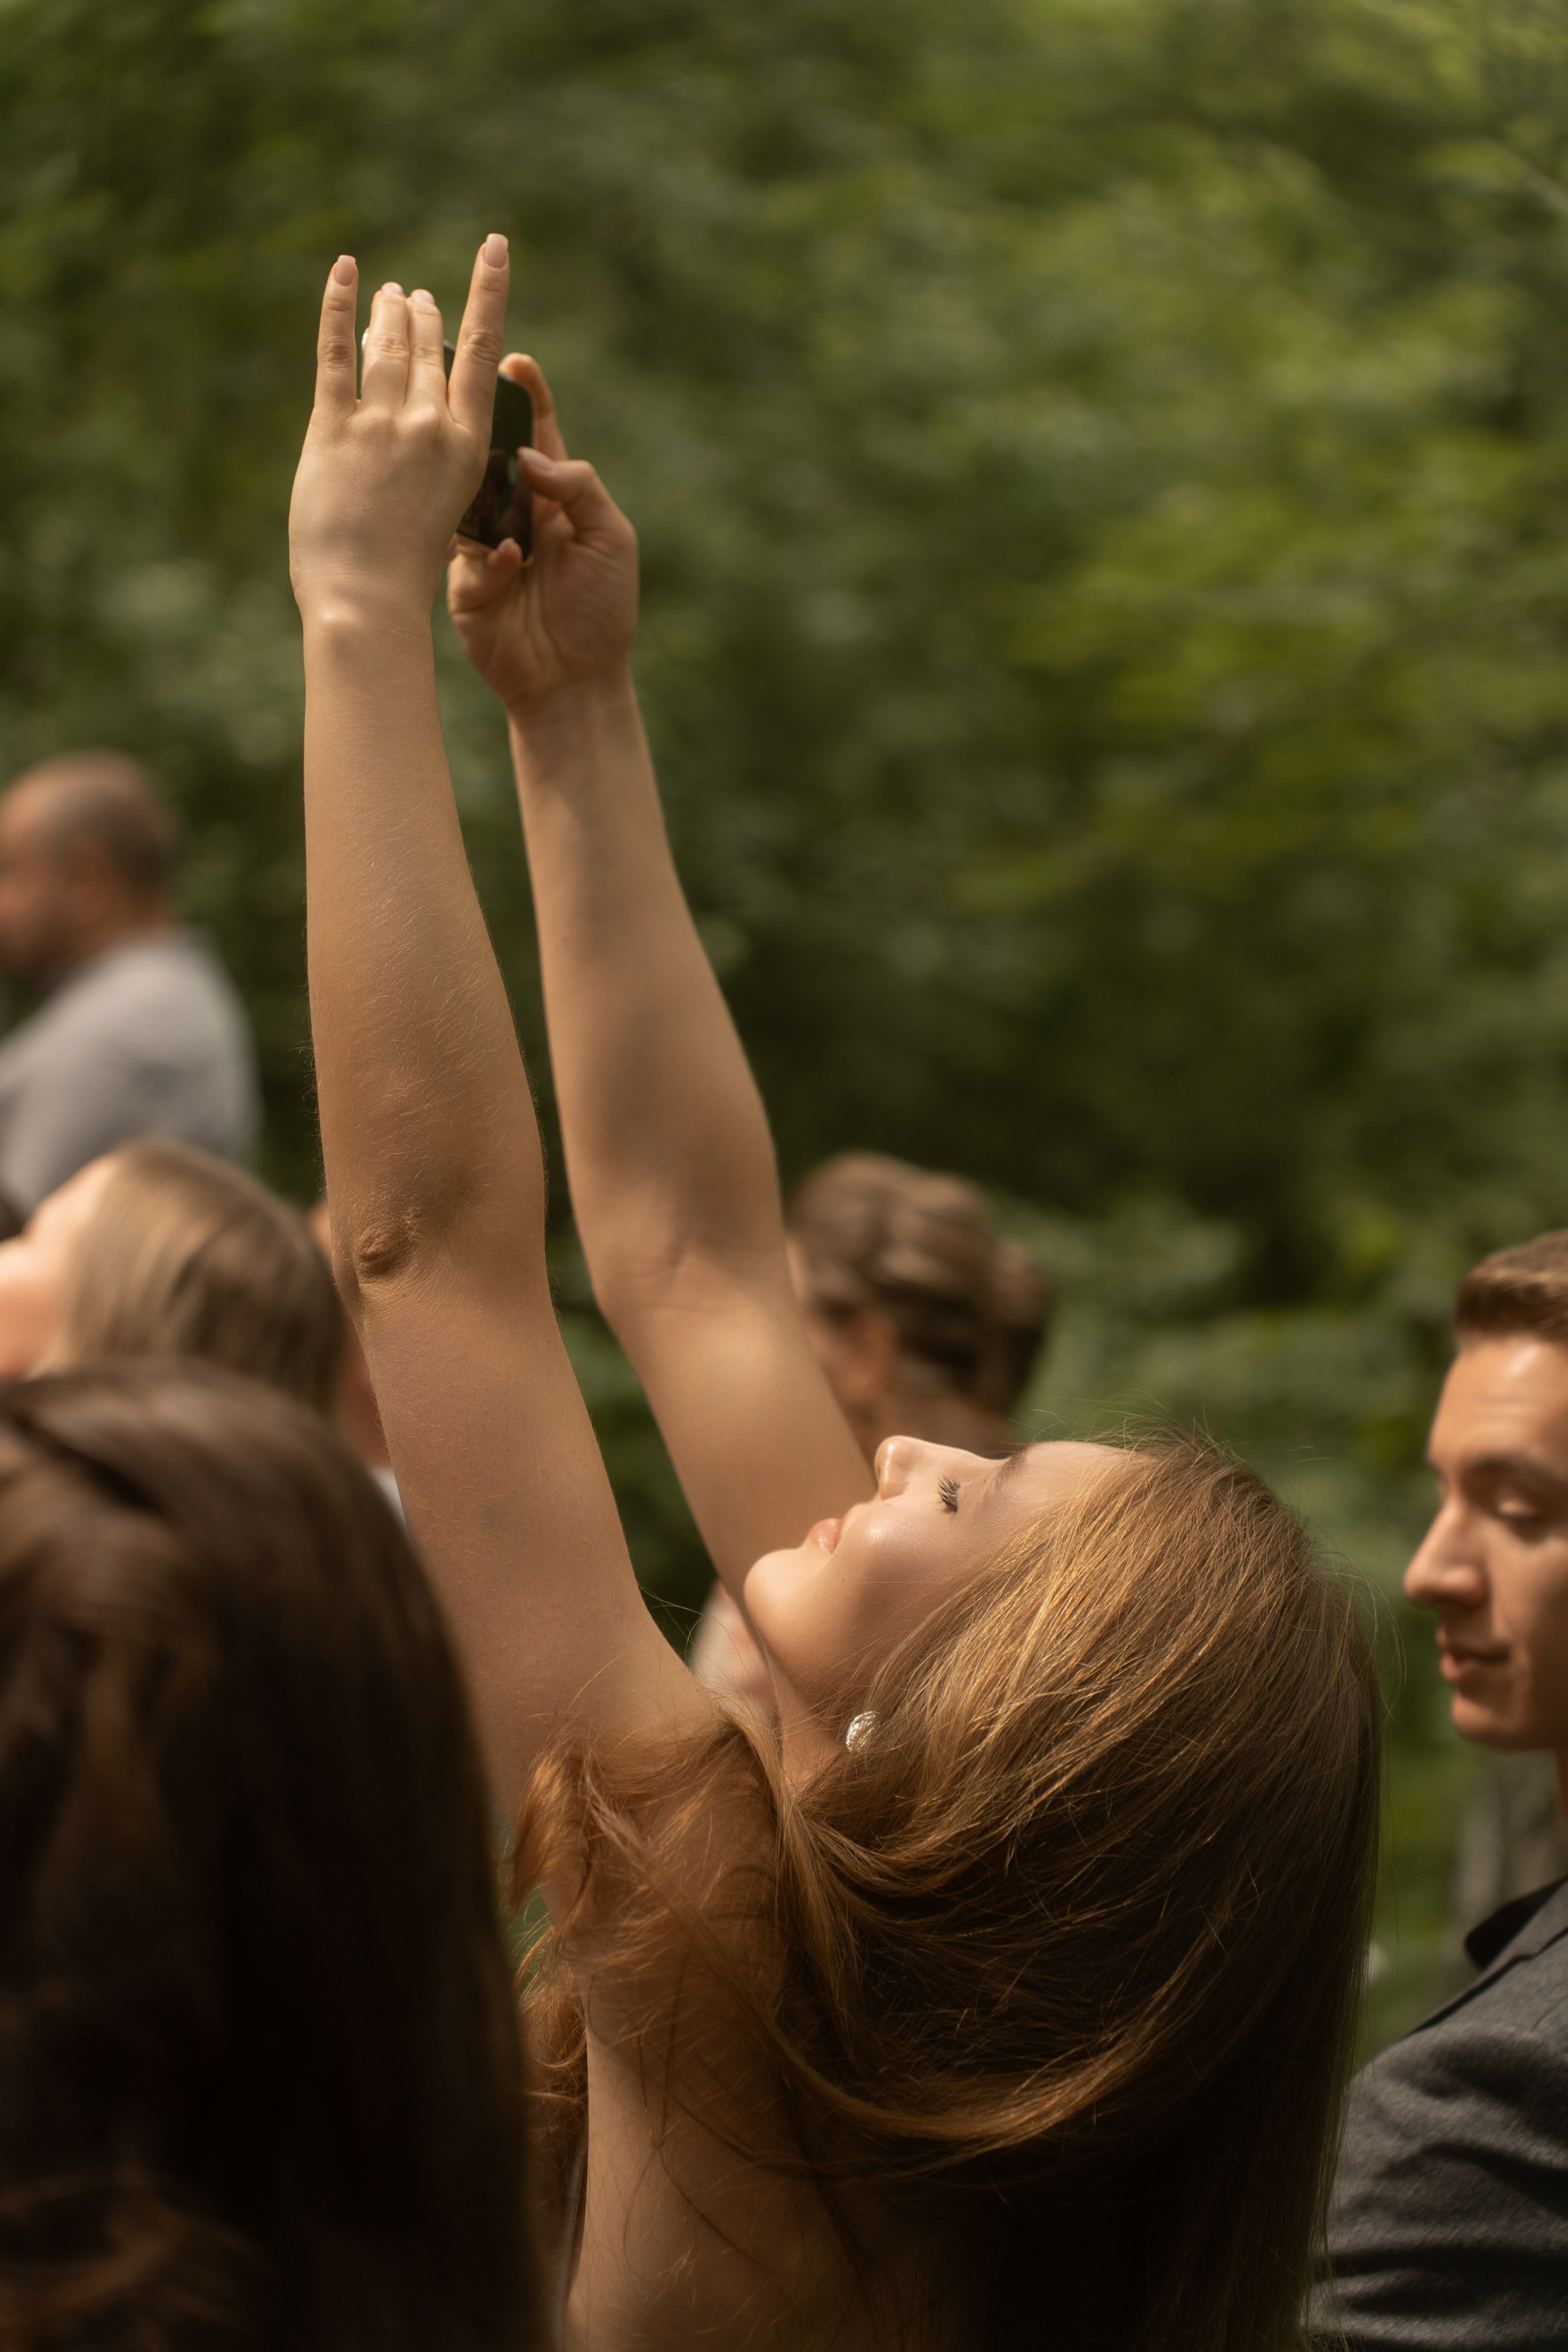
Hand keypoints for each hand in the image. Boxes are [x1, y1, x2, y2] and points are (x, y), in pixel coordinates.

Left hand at [289, 238, 509, 625]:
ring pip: (388, 343)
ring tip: (388, 293)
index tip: (494, 249)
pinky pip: (334, 353)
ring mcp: (379, 423)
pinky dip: (337, 306)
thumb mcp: (444, 516)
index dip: (489, 292)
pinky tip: (343, 272)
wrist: (365, 599)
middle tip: (415, 297)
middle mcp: (428, 424)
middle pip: (430, 344)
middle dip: (424, 314)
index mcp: (466, 447)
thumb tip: (424, 442)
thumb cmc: (405, 575)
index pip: (483, 353)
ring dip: (389, 310)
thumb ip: (436, 468)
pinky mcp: (331, 428)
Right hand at [445, 357, 638, 715]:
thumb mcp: (612, 538)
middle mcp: (514, 513)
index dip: (526, 396)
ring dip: (469, 487)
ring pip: (463, 500)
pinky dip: (490, 558)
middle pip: (488, 455)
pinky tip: (512, 565)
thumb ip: (579, 488)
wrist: (577, 682)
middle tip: (462, 392)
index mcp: (554, 496)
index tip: (516, 361)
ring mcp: (483, 547)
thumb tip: (529, 455)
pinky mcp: (464, 584)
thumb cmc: (603, 609)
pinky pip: (466, 558)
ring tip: (470, 469)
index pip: (536, 434)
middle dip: (475, 424)